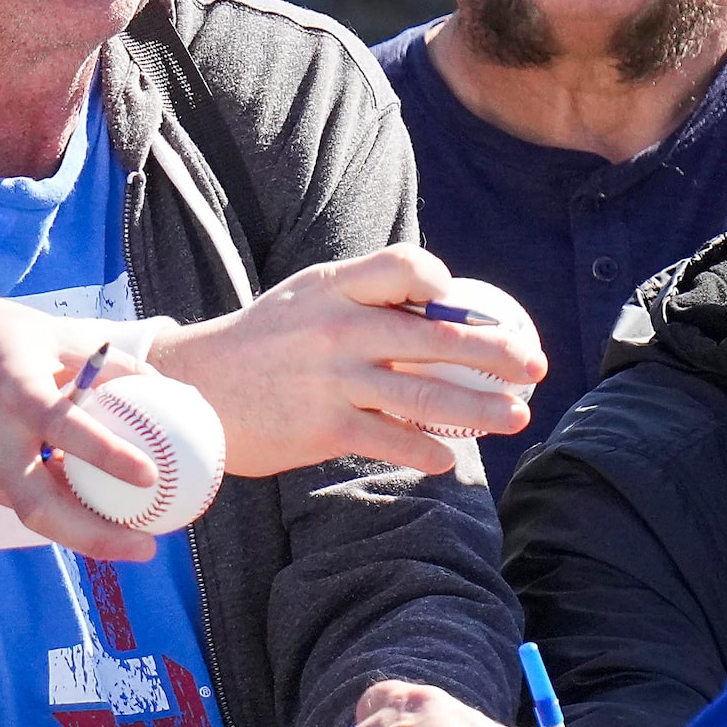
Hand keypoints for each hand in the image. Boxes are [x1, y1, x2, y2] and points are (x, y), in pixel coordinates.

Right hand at [0, 264, 164, 561]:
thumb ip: (101, 361)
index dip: (108, 454)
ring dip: (82, 527)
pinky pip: (21, 498)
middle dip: (96, 539)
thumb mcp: (44, 332)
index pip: (65, 429)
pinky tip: (91, 506)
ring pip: (34, 511)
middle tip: (147, 549)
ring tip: (134, 535)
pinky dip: (57, 503)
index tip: (151, 475)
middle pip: (41, 510)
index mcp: (13, 393)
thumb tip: (162, 386)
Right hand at [148, 247, 547, 475]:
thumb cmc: (261, 345)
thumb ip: (361, 296)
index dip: (446, 285)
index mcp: (333, 286)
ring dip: (481, 409)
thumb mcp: (304, 300)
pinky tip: (448, 460)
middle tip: (534, 367)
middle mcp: (338, 327)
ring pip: (426, 395)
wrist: (193, 392)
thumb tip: (437, 305)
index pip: (406, 267)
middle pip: (436, 336)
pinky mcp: (324, 428)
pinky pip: (393, 439)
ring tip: (516, 417)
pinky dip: (428, 451)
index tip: (472, 308)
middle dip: (496, 352)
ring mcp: (332, 379)